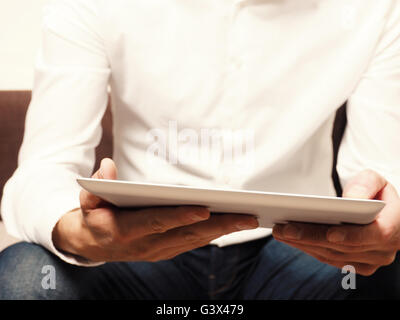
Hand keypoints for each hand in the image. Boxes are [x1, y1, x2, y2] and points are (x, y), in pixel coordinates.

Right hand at [52, 158, 258, 261]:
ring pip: (194, 240)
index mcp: (124, 230)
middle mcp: (145, 245)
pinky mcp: (165, 252)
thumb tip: (107, 167)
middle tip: (247, 216)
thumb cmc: (93, 216)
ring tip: (248, 219)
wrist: (92, 244)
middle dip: (218, 226)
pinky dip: (213, 234)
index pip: (156, 222)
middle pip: (186, 234)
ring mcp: (157, 251)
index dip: (180, 215)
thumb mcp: (87, 200)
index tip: (204, 208)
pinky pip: (193, 243)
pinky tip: (231, 225)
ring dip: (222, 231)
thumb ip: (96, 185)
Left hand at [272, 169, 399, 275]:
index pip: (375, 235)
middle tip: (283, 229)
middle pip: (344, 247)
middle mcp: (384, 250)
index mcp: (395, 226)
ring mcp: (370, 261)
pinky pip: (329, 259)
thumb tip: (351, 199)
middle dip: (311, 237)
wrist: (383, 212)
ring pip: (333, 255)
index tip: (330, 233)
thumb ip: (366, 185)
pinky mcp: (356, 265)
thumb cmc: (376, 194)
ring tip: (280, 232)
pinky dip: (308, 248)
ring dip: (304, 245)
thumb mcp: (376, 180)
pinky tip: (290, 239)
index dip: (352, 236)